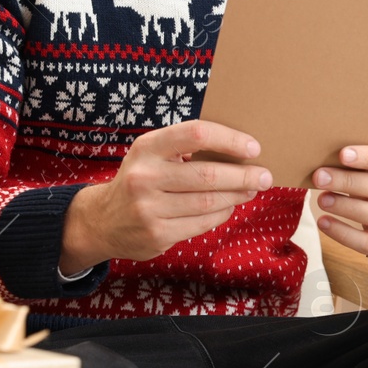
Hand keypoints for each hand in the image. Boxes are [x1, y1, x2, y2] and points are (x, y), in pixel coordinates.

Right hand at [59, 120, 271, 271]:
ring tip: (251, 190)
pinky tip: (229, 207)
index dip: (229, 139)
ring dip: (237, 196)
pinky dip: (222, 214)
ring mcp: (149, 208)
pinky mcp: (157, 234)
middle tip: (265, 176)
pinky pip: (202, 223)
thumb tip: (240, 149)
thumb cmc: (141, 179)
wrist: (102, 220)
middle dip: (244, 175)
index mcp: (147, 148)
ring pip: (209, 202)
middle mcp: (145, 177)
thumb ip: (185, 148)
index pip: (195, 133)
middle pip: (208, 174)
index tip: (253, 147)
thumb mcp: (151, 155)